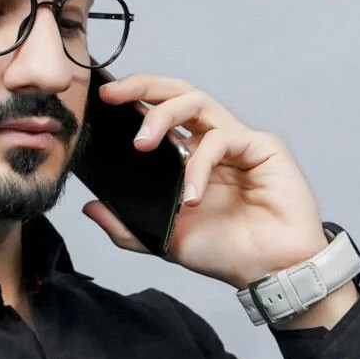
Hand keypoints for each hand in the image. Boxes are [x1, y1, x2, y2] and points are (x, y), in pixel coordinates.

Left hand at [79, 73, 333, 291]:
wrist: (270, 272)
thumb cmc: (226, 253)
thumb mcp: (164, 240)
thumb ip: (126, 226)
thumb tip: (89, 208)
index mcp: (190, 157)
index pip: (160, 113)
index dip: (134, 100)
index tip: (101, 100)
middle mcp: (212, 142)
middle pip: (177, 93)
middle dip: (142, 86)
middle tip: (113, 94)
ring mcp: (238, 141)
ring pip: (197, 101)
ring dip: (162, 116)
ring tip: (142, 144)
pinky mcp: (263, 146)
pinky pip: (221, 139)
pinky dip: (199, 164)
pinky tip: (192, 196)